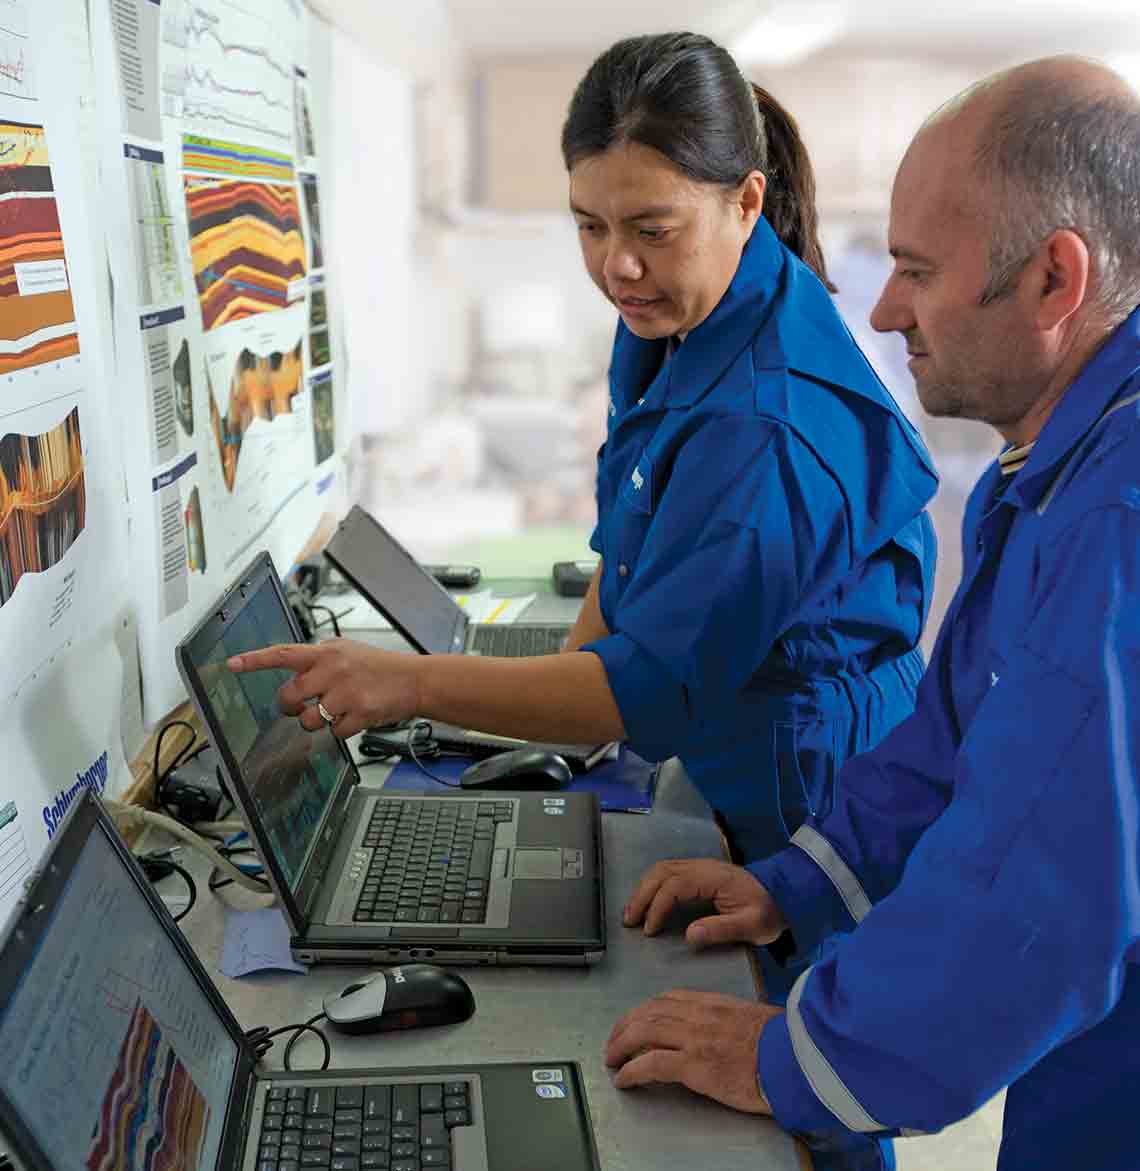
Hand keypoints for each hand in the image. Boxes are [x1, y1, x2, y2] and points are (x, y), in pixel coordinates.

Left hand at [227, 640, 422, 737]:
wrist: (414, 680)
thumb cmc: (380, 666)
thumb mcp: (347, 650)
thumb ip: (319, 657)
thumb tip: (293, 668)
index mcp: (327, 652)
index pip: (283, 654)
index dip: (255, 660)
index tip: (233, 664)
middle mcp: (333, 671)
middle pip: (289, 697)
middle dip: (290, 706)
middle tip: (301, 705)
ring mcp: (345, 694)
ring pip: (309, 720)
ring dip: (317, 720)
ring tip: (336, 710)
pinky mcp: (358, 715)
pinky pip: (333, 733)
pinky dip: (341, 729)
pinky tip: (354, 716)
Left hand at [606, 989, 781, 1113]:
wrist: (795, 1059)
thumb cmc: (782, 1043)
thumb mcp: (752, 1018)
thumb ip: (728, 1019)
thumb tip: (719, 1030)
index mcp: (713, 1003)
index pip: (668, 999)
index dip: (645, 1009)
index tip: (636, 1020)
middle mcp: (699, 1015)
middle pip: (649, 1012)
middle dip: (625, 1025)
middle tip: (614, 1041)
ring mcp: (694, 1039)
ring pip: (644, 1032)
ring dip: (621, 1046)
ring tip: (612, 1059)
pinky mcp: (694, 1065)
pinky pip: (651, 1064)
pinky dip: (632, 1071)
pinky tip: (624, 1079)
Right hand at [624, 858, 787, 947]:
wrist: (785, 895)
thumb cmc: (768, 912)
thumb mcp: (751, 926)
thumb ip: (720, 929)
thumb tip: (688, 935)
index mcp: (713, 877)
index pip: (675, 885)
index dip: (658, 906)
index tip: (650, 931)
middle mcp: (702, 866)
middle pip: (662, 871)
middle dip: (642, 895)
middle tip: (629, 920)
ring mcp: (700, 866)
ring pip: (662, 869)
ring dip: (644, 888)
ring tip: (632, 913)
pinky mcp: (700, 872)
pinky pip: (669, 872)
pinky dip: (653, 885)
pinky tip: (647, 902)